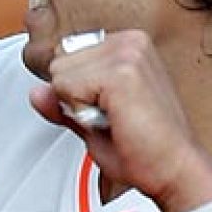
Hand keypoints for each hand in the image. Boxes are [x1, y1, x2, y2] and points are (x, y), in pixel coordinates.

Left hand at [28, 29, 211, 211]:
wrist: (175, 169)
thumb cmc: (145, 150)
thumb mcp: (92, 123)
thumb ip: (63, 104)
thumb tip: (36, 92)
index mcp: (128, 45)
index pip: (65, 56)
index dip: (75, 93)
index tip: (109, 110)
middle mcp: (129, 41)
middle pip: (58, 62)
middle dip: (74, 98)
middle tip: (112, 118)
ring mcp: (128, 52)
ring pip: (59, 74)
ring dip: (78, 106)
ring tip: (115, 119)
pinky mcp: (122, 70)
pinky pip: (66, 87)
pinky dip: (81, 111)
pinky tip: (114, 119)